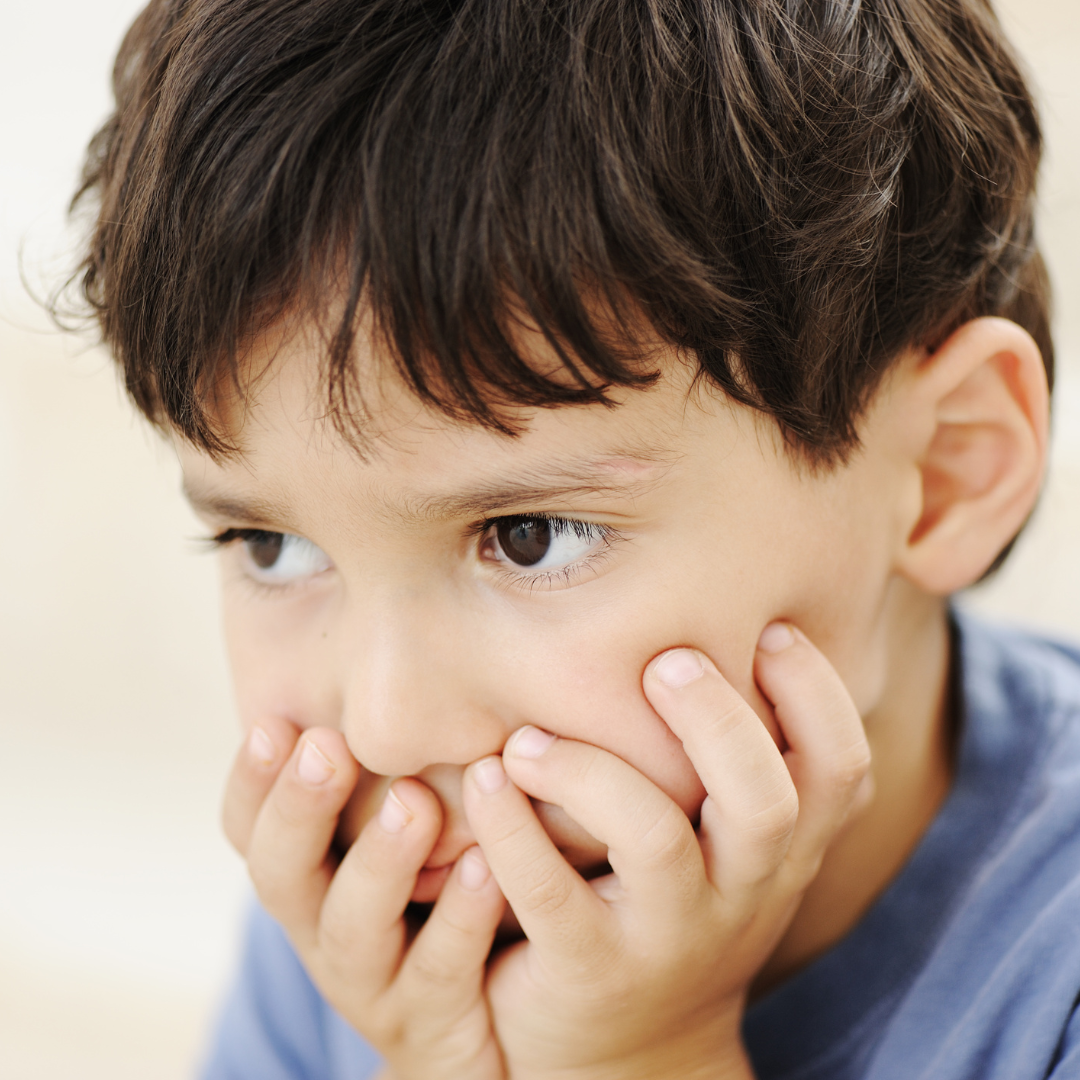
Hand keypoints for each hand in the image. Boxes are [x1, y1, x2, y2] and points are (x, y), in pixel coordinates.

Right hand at [221, 720, 506, 1079]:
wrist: (481, 1026)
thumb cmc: (433, 906)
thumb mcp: (395, 836)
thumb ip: (383, 770)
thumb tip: (377, 661)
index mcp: (307, 881)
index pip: (250, 831)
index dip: (251, 782)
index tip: (272, 723)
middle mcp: (324, 930)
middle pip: (283, 876)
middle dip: (300, 809)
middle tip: (329, 746)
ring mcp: (374, 984)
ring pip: (355, 929)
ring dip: (380, 860)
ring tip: (413, 803)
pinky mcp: (433, 1022)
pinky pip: (441, 972)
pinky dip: (460, 917)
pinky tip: (485, 865)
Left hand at [462, 622, 869, 1079]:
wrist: (632, 1060)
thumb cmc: (676, 907)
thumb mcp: (730, 850)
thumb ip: (736, 764)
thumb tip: (712, 625)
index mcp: (783, 853)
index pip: (841, 770)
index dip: (818, 694)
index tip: (771, 628)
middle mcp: (743, 895)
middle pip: (767, 801)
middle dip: (719, 719)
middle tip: (663, 662)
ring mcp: (670, 938)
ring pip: (655, 841)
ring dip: (590, 770)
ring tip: (530, 737)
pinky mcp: (591, 971)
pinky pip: (550, 893)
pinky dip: (512, 828)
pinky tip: (488, 780)